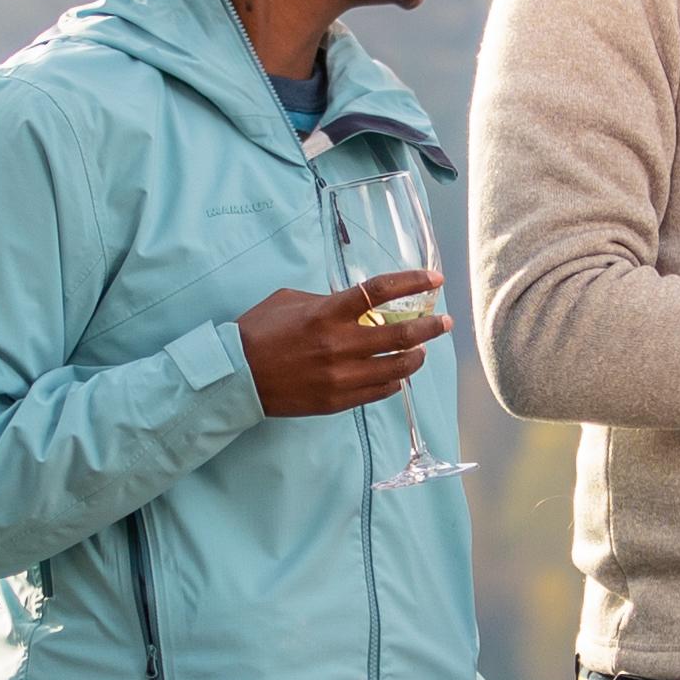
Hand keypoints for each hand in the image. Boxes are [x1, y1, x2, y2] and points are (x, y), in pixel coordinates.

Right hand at [243, 274, 441, 415]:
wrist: (236, 375)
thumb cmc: (258, 331)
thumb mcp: (291, 300)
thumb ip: (327, 300)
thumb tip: (356, 304)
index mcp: (327, 312)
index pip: (381, 292)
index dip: (413, 282)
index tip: (434, 278)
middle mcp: (339, 344)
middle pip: (401, 333)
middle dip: (430, 326)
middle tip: (443, 321)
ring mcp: (341, 376)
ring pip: (397, 367)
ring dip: (417, 356)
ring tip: (423, 350)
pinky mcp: (338, 400)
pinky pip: (380, 391)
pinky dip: (394, 381)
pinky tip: (398, 373)